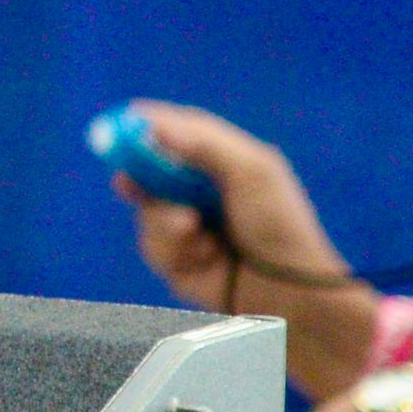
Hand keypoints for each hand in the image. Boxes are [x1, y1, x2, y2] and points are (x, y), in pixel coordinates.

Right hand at [111, 102, 376, 397]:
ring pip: (147, 210)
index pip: (182, 130)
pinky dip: (173, 251)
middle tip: (127, 182)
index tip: (125, 120)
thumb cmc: (278, 225)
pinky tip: (203, 258)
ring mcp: (186, 222)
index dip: (152, 123)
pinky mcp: (176, 255)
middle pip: (151, 168)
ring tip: (196, 234)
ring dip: (166, 223)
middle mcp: (201, 188)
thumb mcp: (252, 173)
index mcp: (225, 160)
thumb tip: (153, 125)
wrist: (286, 291)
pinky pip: (151, 244)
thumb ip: (204, 145)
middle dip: (140, 177)